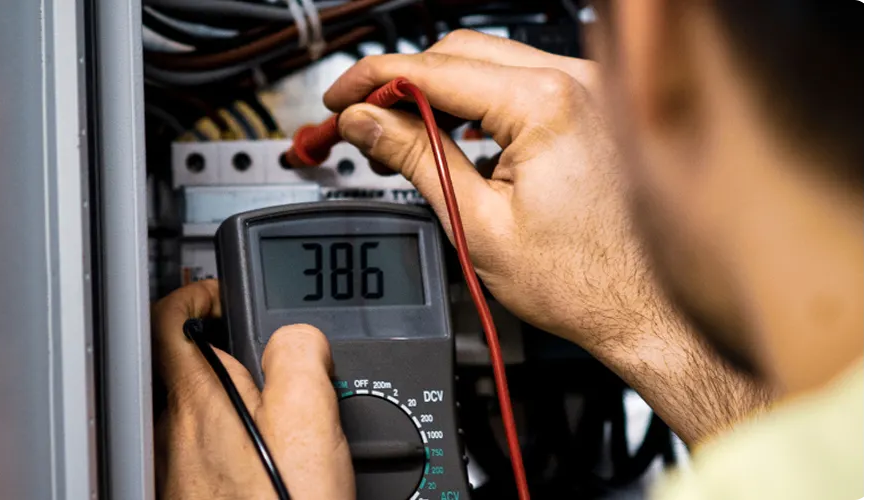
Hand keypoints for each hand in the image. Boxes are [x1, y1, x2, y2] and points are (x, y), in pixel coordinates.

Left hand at [152, 280, 353, 499]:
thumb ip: (297, 352)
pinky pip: (209, 454)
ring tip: (282, 421)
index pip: (169, 317)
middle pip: (192, 367)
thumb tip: (299, 336)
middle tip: (276, 366)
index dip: (196, 294)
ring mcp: (180, 468)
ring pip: (204, 414)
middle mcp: (177, 431)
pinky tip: (270, 464)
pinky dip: (237, 445)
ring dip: (239, 405)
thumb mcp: (307, 414)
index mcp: (200, 396)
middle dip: (234, 357)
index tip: (222, 295)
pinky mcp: (192, 495)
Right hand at [325, 30, 767, 443]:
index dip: (371, 81)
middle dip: (401, 82)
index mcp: (545, 103)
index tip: (338, 99)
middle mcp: (577, 81)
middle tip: (360, 120)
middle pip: (459, 52)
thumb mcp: (476, 222)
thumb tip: (366, 122)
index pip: (432, 69)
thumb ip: (415, 157)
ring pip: (491, 61)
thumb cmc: (584, 282)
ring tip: (401, 133)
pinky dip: (481, 99)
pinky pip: (524, 81)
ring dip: (439, 89)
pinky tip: (456, 134)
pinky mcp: (598, 106)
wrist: (649, 312)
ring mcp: (594, 89)